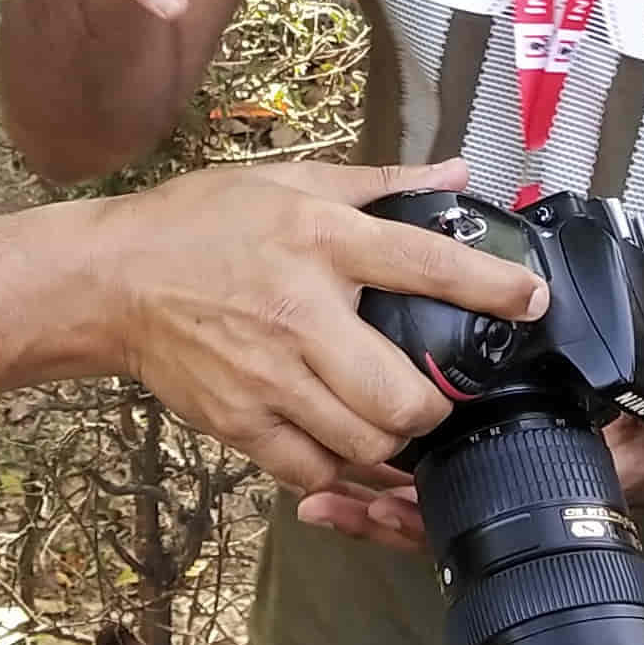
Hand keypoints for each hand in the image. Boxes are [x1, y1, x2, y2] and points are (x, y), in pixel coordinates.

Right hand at [98, 159, 545, 497]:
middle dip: (434, 405)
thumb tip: (455, 177)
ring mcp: (267, 376)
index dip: (491, 287)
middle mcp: (300, 312)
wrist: (112, 279)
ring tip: (389, 419)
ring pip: (365, 440)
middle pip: (402, 393)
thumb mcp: (291, 182)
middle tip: (433, 394)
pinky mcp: (239, 420)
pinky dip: (338, 465)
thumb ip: (381, 184)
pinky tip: (340, 441)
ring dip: (391, 438)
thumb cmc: (201, 223)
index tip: (531, 301)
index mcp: (320, 241)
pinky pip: (312, 467)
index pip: (426, 265)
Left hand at [304, 379, 643, 549]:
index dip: (426, 516)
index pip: (475, 513)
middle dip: (372, 510)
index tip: (385, 505)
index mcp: (539, 488)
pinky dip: (376, 478)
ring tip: (311, 493)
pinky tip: (334, 466)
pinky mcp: (474, 455)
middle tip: (323, 500)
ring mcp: (486, 479)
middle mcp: (505, 492)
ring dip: (362, 498)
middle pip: (425, 515)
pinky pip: (421, 478)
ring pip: (414, 502)